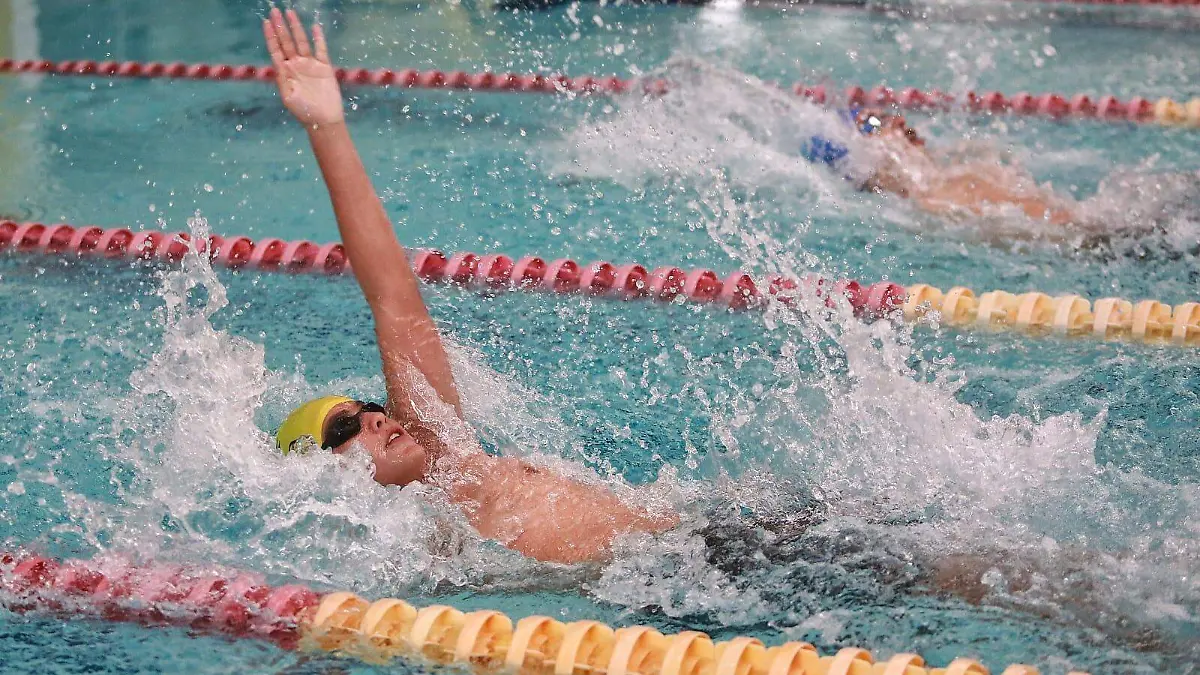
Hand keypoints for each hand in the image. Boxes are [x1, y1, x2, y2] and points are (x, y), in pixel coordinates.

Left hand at [263, 7, 343, 127]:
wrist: (323, 120)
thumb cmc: (304, 112)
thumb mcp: (288, 96)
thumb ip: (282, 79)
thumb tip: (278, 63)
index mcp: (285, 72)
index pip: (276, 49)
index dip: (270, 36)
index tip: (266, 22)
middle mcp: (296, 65)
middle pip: (286, 41)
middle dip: (280, 26)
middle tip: (274, 10)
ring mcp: (310, 65)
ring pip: (301, 42)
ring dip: (296, 28)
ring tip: (290, 12)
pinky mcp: (324, 67)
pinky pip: (321, 50)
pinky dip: (318, 39)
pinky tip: (315, 27)